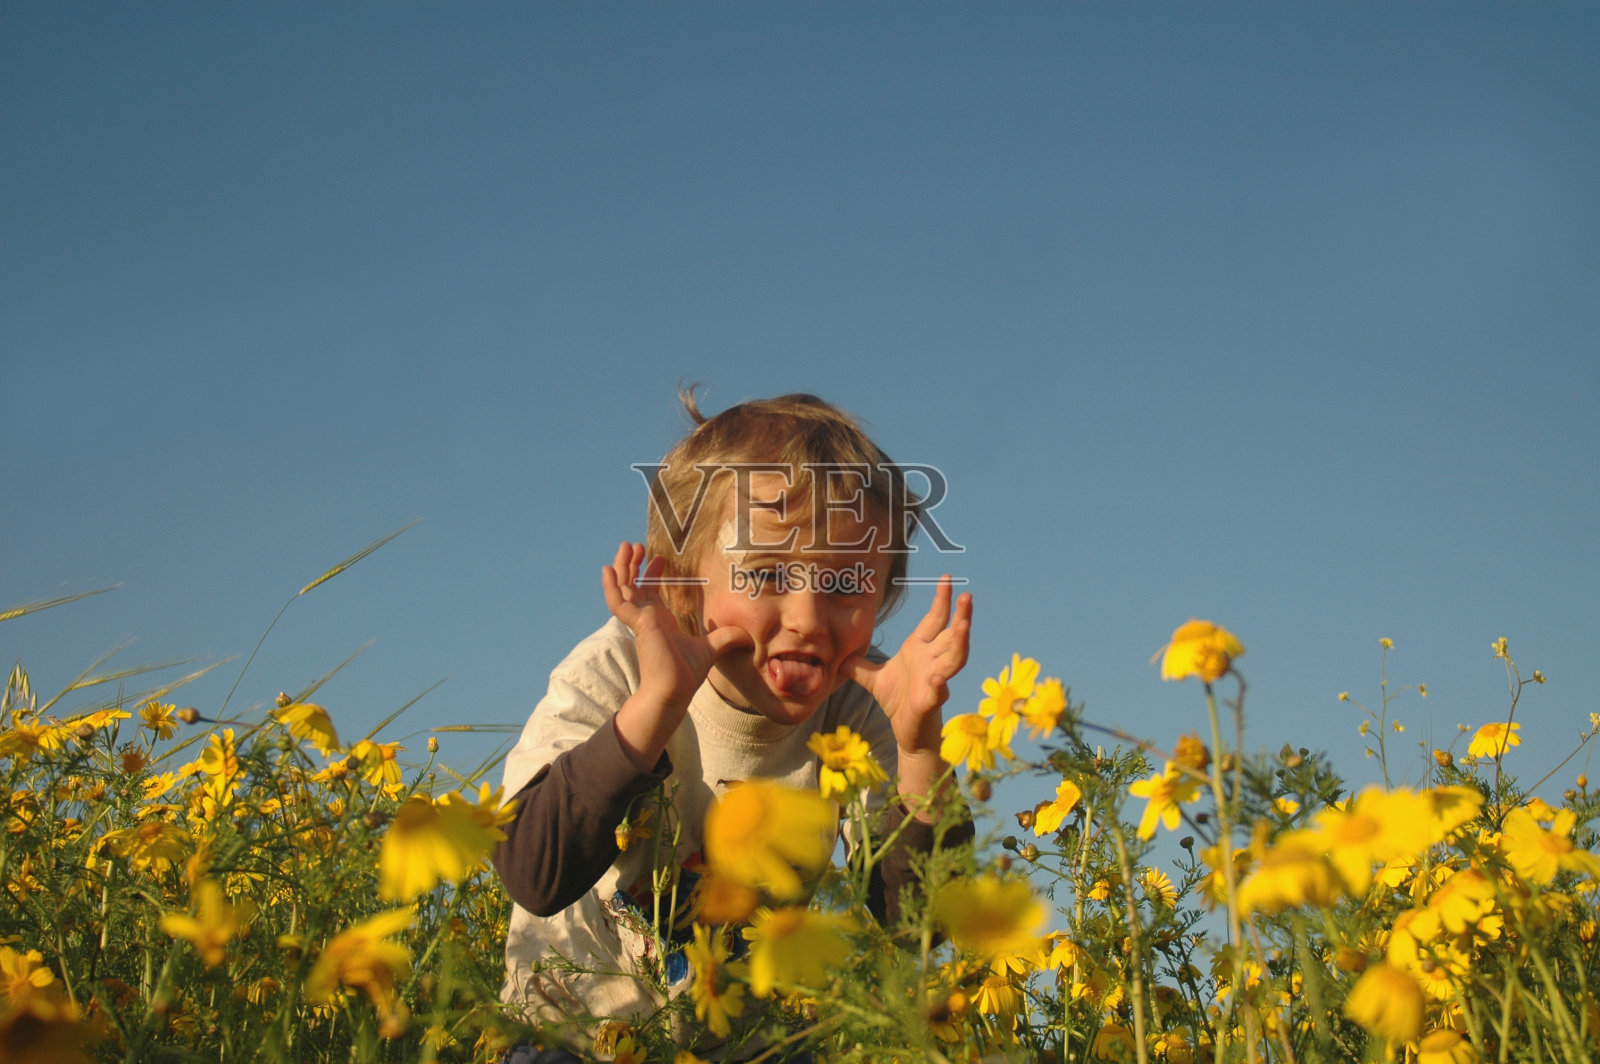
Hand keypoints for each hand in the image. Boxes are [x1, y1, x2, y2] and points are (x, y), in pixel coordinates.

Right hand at [602, 543, 750, 769]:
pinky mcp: (638, 625)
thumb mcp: (711, 649)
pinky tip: (607, 570)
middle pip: (632, 585)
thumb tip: (748, 635)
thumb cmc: (686, 674)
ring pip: (623, 589)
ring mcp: (639, 621)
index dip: (652, 573)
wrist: (674, 691)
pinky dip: (611, 587)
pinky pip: (618, 603)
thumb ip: (725, 638)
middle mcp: (646, 618)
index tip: (659, 558)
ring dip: (622, 568)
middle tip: (635, 545)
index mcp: (659, 621)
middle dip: (632, 564)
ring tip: (625, 547)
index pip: (650, 591)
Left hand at [842, 576, 972, 759]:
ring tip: (964, 626)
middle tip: (967, 596)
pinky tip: (938, 679)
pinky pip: (937, 693)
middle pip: (951, 635)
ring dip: (959, 643)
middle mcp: (932, 662)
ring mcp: (934, 681)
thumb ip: (859, 665)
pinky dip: (939, 686)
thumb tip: (839, 654)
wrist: (906, 733)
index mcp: (920, 651)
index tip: (946, 579)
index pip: (934, 621)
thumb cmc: (898, 701)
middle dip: (960, 616)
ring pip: (953, 660)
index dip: (941, 601)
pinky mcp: (929, 703)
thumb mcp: (874, 679)